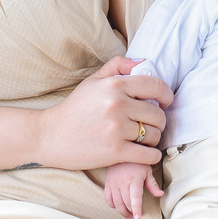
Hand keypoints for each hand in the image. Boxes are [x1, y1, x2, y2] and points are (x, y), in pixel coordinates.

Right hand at [38, 56, 172, 169]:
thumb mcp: (93, 81)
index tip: (166, 101)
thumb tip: (144, 62)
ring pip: (155, 135)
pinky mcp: (115, 151)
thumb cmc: (75, 108)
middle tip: (151, 124)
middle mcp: (117, 104)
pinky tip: (145, 153)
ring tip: (143, 139)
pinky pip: (148, 155)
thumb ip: (118, 66)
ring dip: (154, 139)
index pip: (155, 86)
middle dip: (159, 120)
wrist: (50, 135)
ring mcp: (117, 129)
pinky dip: (151, 156)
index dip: (166, 94)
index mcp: (115, 85)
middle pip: (158, 114)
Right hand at [104, 161, 162, 218]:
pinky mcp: (107, 183)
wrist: (122, 150)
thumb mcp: (147, 170)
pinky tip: (118, 206)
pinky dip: (112, 205)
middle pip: (126, 202)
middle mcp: (122, 182)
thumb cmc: (136, 162)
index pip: (135, 196)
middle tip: (135, 214)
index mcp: (134, 179)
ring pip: (116, 203)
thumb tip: (160, 194)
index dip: (136, 208)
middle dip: (131, 211)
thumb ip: (152, 184)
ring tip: (128, 214)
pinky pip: (108, 198)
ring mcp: (113, 183)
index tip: (138, 216)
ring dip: (122, 211)